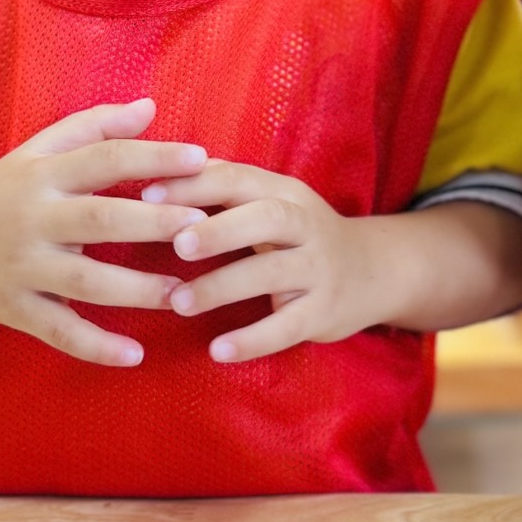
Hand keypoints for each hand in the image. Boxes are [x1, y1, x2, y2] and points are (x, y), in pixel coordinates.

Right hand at [0, 98, 208, 366]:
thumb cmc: (5, 189)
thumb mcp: (40, 151)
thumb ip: (95, 127)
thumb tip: (151, 107)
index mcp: (45, 175)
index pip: (106, 159)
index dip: (154, 157)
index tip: (202, 158)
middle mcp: (33, 219)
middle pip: (101, 219)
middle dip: (154, 223)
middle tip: (203, 227)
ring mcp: (22, 267)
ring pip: (85, 282)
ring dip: (137, 290)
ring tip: (183, 293)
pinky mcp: (14, 309)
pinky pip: (59, 331)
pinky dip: (96, 347)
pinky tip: (135, 355)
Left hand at [141, 159, 386, 362]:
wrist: (373, 272)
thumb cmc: (299, 235)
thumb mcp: (272, 203)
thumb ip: (225, 188)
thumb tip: (161, 170)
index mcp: (284, 192)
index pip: (239, 179)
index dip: (194, 184)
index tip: (147, 195)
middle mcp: (306, 225)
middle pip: (267, 218)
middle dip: (221, 230)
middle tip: (177, 246)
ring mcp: (319, 269)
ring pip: (272, 273)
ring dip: (223, 287)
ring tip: (180, 303)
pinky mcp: (324, 311)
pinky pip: (287, 326)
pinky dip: (253, 339)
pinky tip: (218, 351)